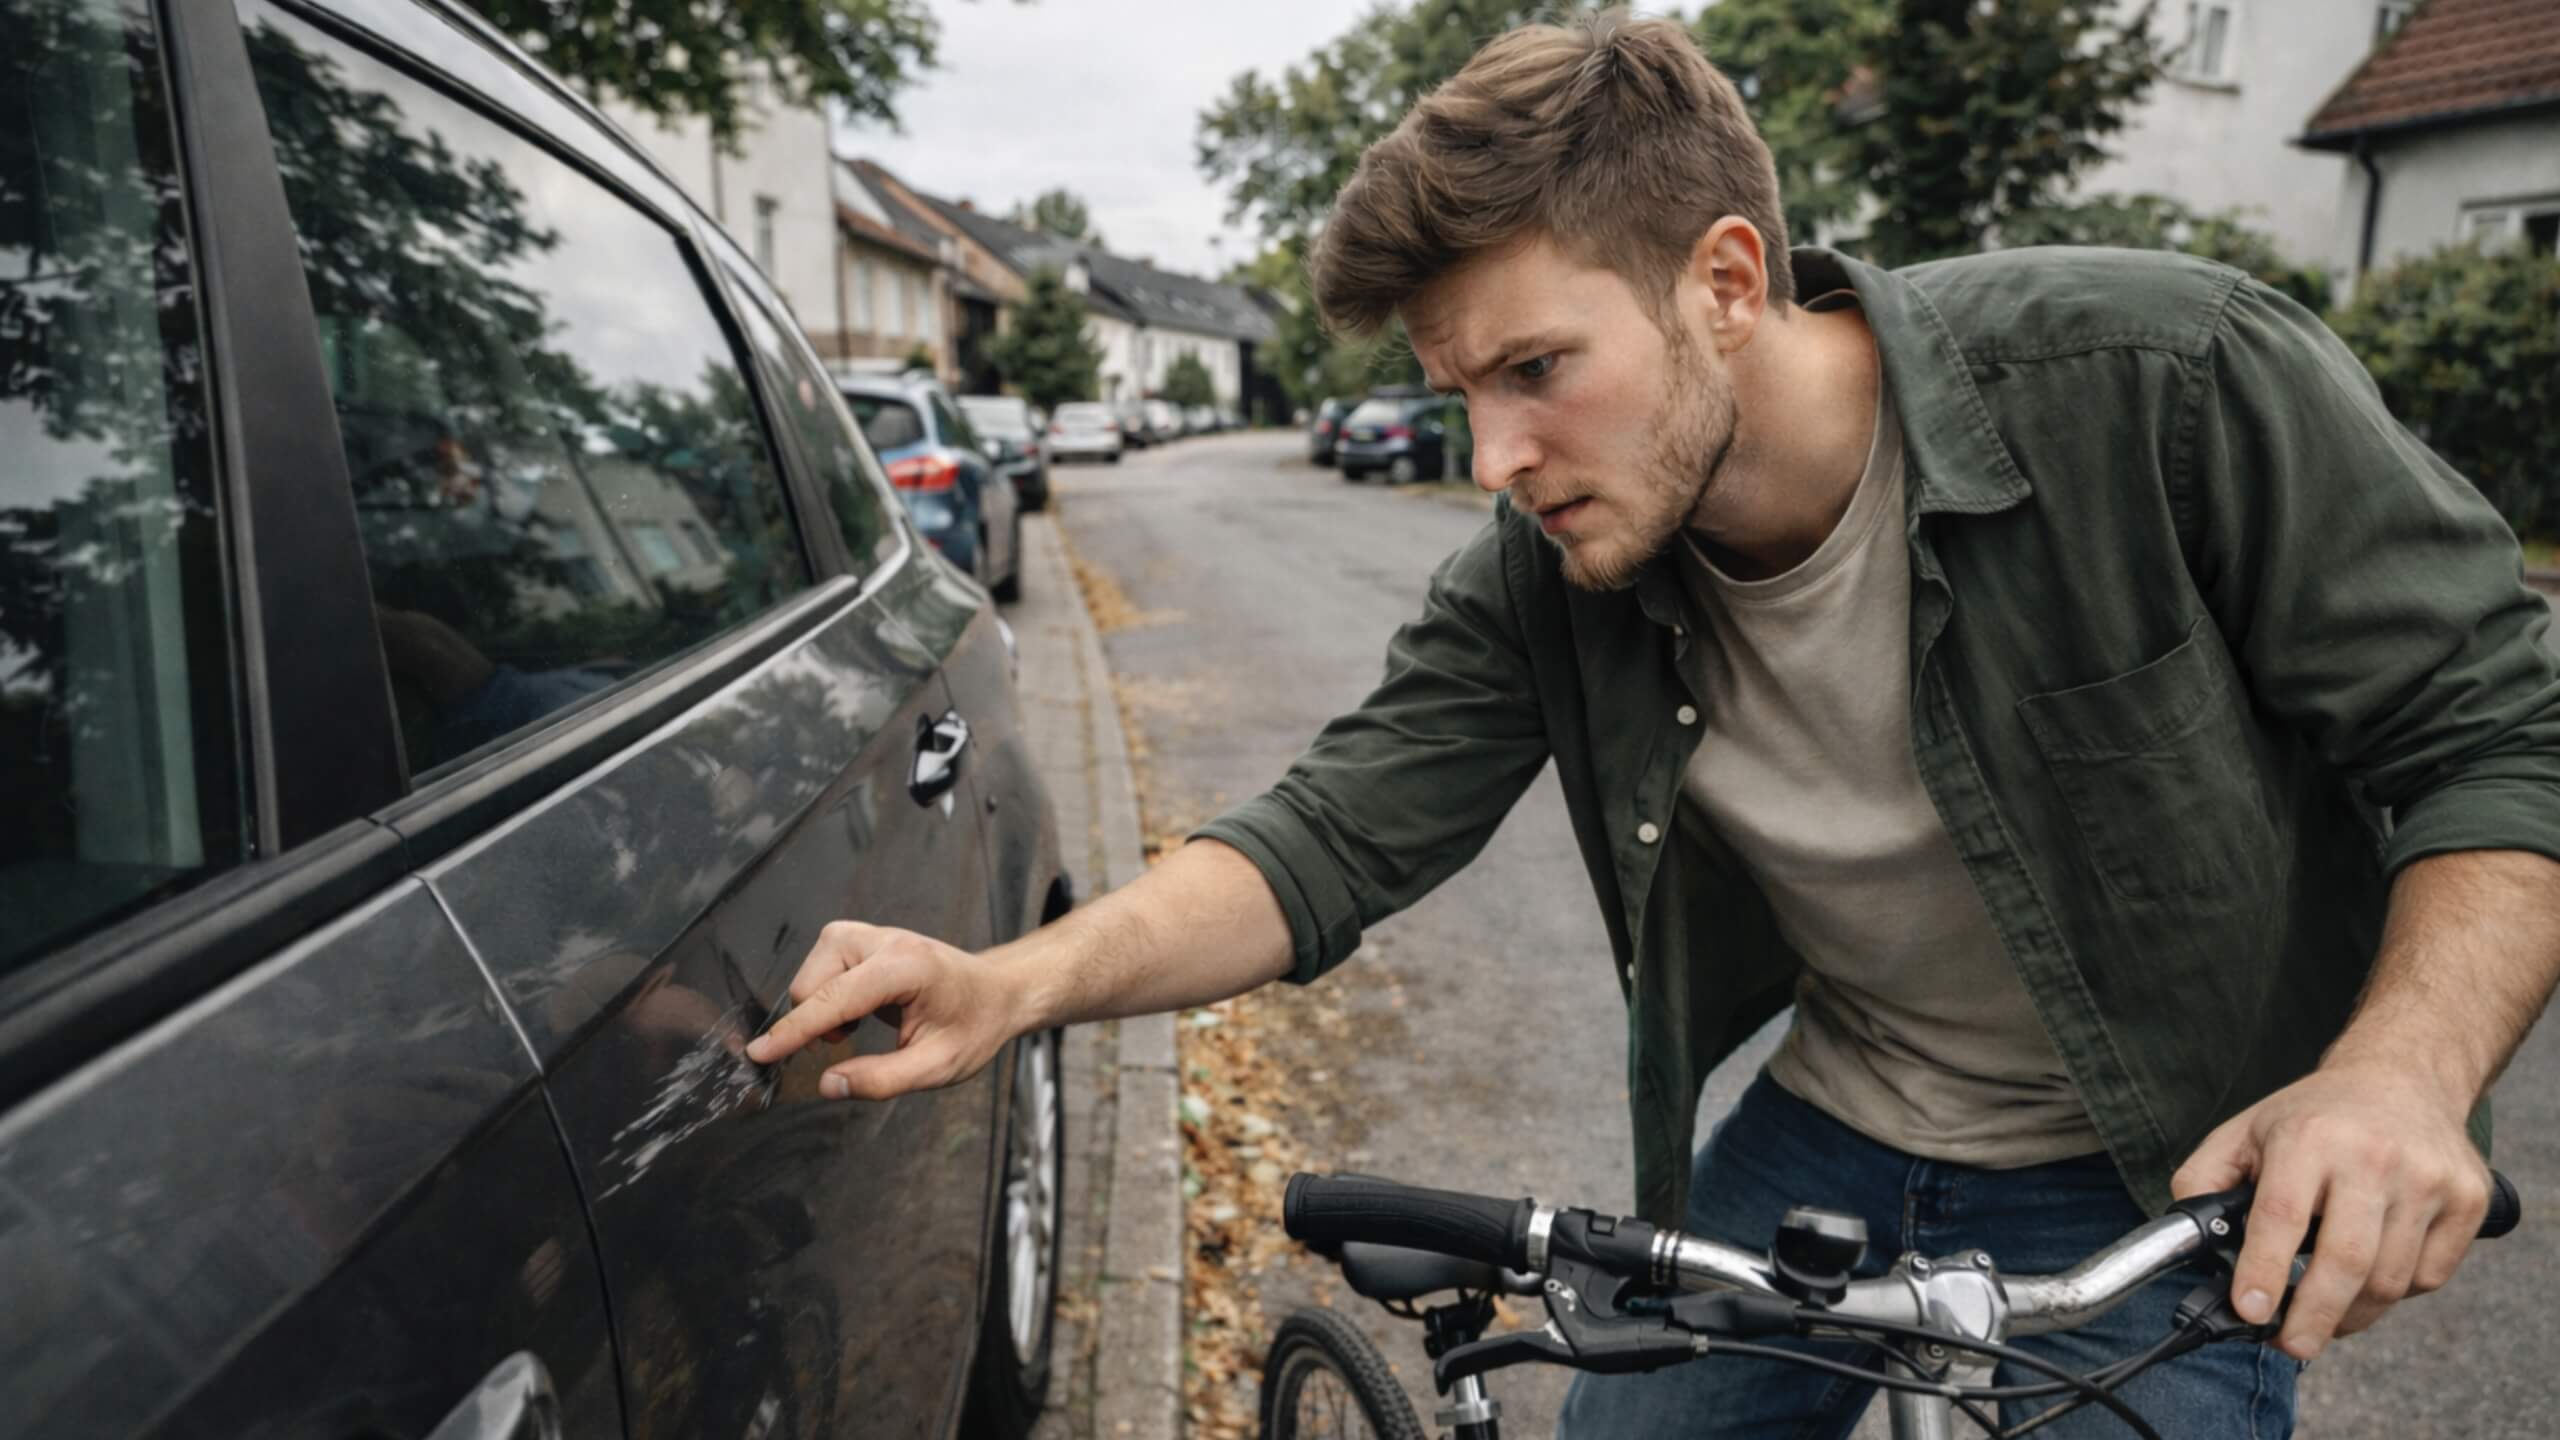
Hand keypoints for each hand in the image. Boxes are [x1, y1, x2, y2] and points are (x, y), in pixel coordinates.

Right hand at [743, 922, 1026, 1099]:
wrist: (994, 992)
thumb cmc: (972, 1026)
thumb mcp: (938, 1067)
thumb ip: (882, 1080)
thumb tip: (827, 1085)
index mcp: (906, 967)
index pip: (835, 998)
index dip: (794, 1031)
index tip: (759, 1052)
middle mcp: (883, 940)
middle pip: (812, 985)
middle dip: (817, 1023)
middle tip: (852, 1041)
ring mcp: (868, 932)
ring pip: (809, 977)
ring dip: (823, 1011)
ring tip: (859, 1026)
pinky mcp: (857, 937)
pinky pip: (817, 969)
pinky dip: (826, 998)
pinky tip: (857, 1011)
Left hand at [2170, 1062, 2491, 1360]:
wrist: (2403, 1077)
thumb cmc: (2314, 1116)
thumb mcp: (2246, 1130)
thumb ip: (2205, 1180)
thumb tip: (2189, 1240)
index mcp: (2309, 1137)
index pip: (2282, 1214)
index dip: (2264, 1270)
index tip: (2249, 1311)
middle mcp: (2373, 1156)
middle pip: (2346, 1260)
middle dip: (2314, 1316)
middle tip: (2291, 1344)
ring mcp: (2428, 1178)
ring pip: (2390, 1279)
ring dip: (2352, 1313)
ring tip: (2323, 1315)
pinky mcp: (2469, 1200)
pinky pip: (2429, 1276)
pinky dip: (2396, 1293)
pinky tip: (2370, 1278)